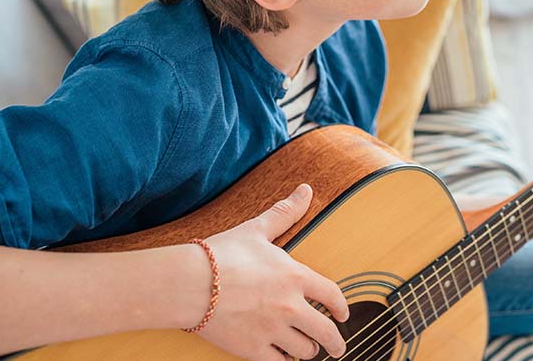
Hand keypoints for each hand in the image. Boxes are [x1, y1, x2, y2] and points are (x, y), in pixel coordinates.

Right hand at [192, 184, 349, 360]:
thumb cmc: (221, 254)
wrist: (188, 283)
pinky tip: (282, 357)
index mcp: (296, 277)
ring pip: (304, 350)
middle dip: (336, 342)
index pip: (332, 296)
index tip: (343, 314)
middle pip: (326, 332)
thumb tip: (305, 189)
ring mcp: (273, 330)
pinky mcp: (252, 349)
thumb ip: (285, 212)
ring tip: (305, 348)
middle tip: (338, 347)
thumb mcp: (257, 229)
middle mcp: (290, 306)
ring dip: (307, 349)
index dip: (342, 307)